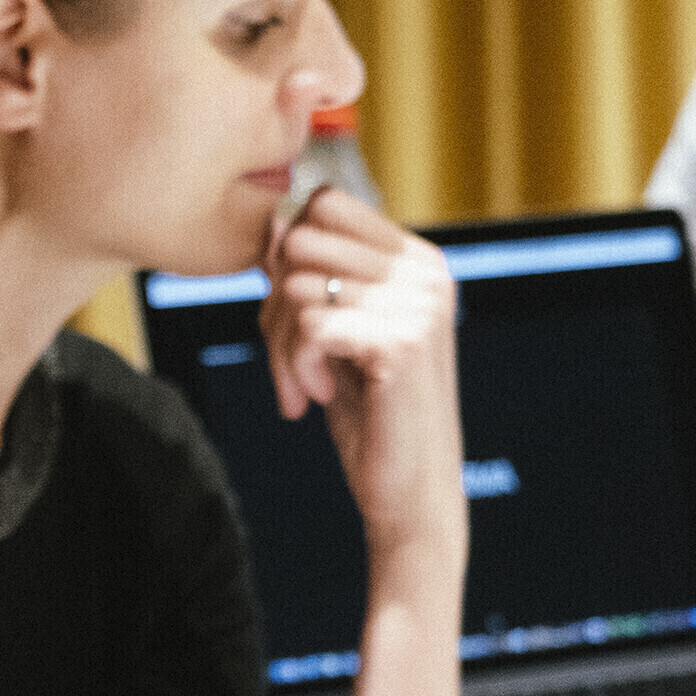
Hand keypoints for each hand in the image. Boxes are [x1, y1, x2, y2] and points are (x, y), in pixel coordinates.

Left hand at [259, 188, 465, 579]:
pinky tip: (315, 397)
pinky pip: (309, 323)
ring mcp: (419, 303)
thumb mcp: (339, 332)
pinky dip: (295, 366)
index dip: (285, 252)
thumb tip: (271, 227)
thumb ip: (314, 278)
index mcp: (417, 259)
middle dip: (275, 301)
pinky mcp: (402, 341)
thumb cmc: (371, 415)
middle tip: (287, 357)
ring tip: (302, 384)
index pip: (325, 202)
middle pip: (301, 239)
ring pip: (297, 284)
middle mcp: (425, 271)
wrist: (410, 493)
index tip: (287, 310)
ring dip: (280, 344)